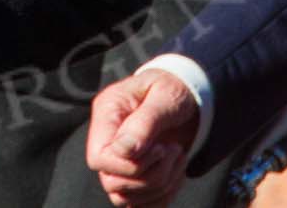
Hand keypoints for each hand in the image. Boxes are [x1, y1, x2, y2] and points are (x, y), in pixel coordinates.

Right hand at [86, 67, 198, 206]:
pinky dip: (164, 195)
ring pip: (125, 197)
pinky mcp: (135, 178)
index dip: (130, 164)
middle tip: (173, 150)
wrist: (188, 97)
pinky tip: (176, 171)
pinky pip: (140, 204)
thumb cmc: (174, 90)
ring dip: (160, 185)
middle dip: (151, 175)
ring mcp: (119, 162)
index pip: (99, 158)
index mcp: (107, 115)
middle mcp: (107, 141)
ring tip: (178, 156)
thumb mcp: (165, 96)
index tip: (160, 148)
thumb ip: (145, 122)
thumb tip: (125, 150)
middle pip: (111, 182)